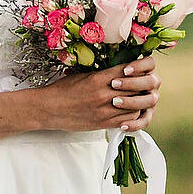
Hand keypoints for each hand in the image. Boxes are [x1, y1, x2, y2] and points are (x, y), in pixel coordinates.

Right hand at [39, 55, 159, 132]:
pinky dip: (132, 116)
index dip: (138, 70)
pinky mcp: (102, 123)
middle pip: (134, 89)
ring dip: (139, 102)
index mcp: (97, 79)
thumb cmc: (61, 90)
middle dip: (142, 86)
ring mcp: (104, 110)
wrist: (47, 109)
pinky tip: (130, 112)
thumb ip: (101, 75)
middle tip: (145, 84)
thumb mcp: (81, 76)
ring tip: (138, 99)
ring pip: (135, 106)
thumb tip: (118, 73)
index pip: (127, 71)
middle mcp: (103, 94)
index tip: (140, 69)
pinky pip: (126, 120)